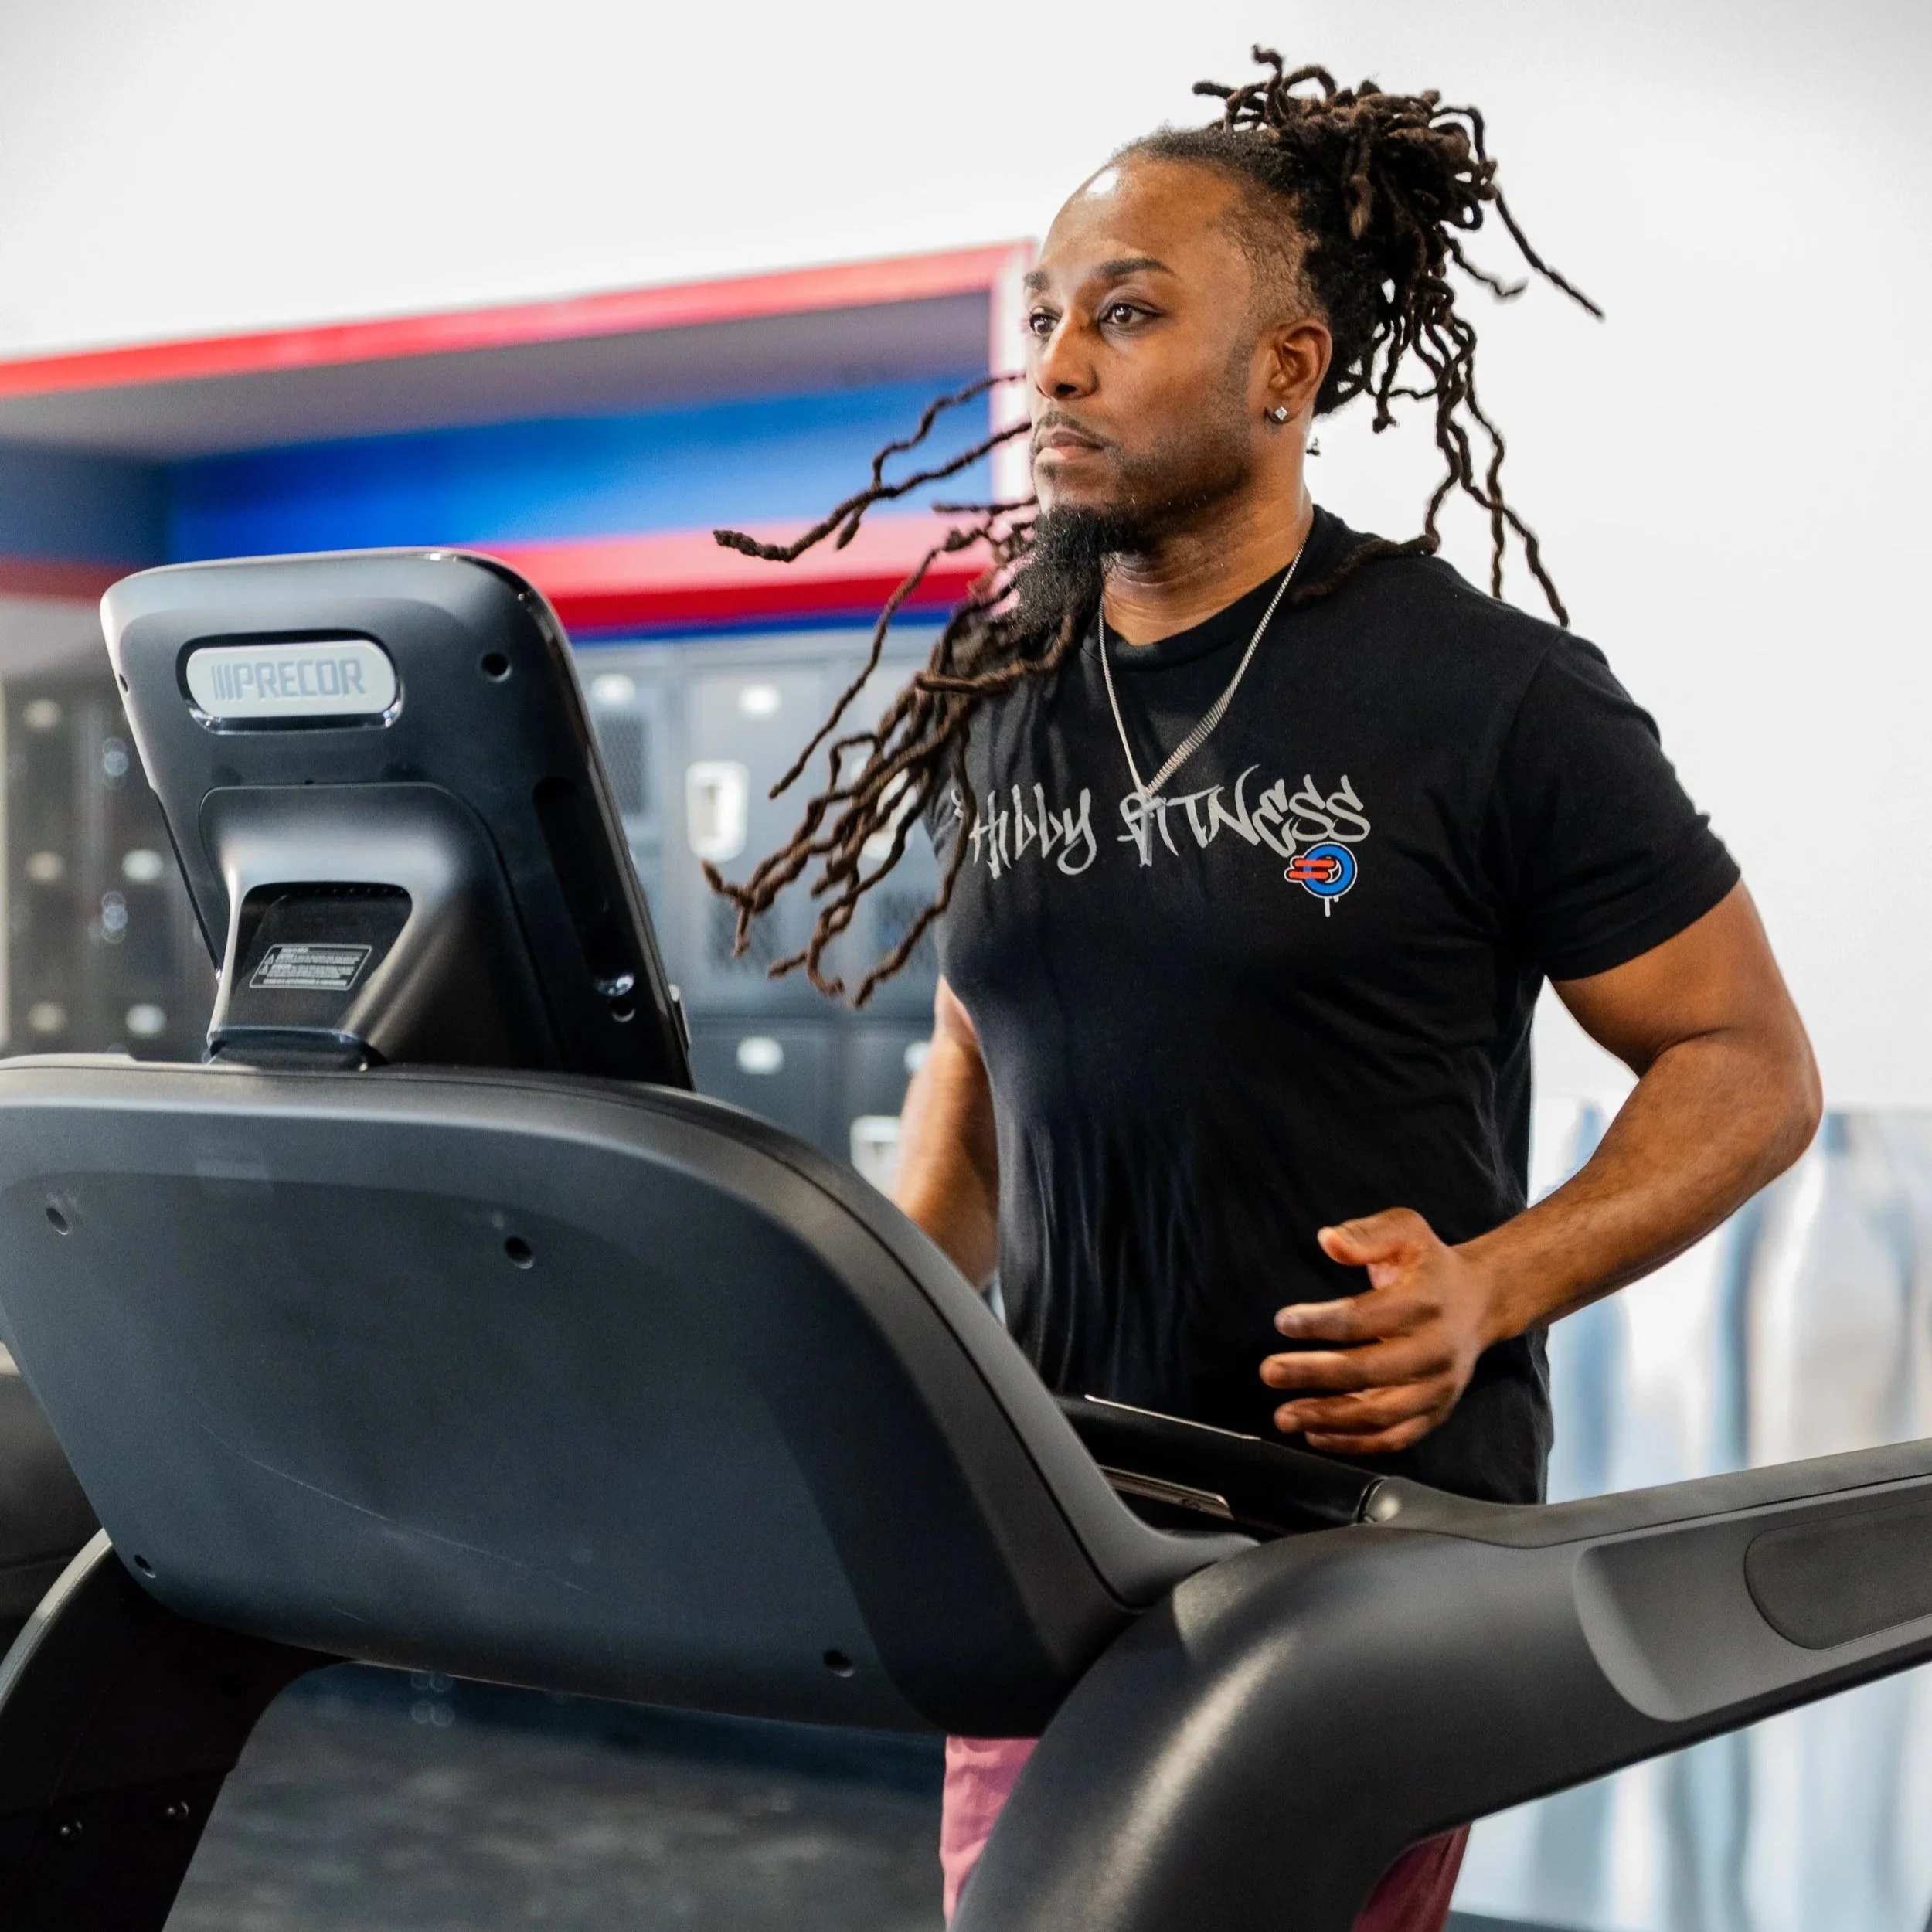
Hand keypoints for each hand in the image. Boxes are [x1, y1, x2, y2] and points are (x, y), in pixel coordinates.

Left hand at [1259, 1208, 1503, 1455]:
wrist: (1483, 1301)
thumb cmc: (1431, 1264)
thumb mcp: (1406, 1230)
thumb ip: (1367, 1234)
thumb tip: (1328, 1240)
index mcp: (1424, 1302)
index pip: (1363, 1318)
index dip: (1319, 1323)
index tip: (1282, 1323)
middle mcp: (1435, 1349)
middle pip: (1367, 1371)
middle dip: (1312, 1374)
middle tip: (1269, 1372)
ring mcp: (1438, 1387)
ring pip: (1380, 1415)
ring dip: (1327, 1419)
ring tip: (1284, 1415)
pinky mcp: (1437, 1411)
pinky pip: (1394, 1437)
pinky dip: (1354, 1444)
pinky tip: (1316, 1436)